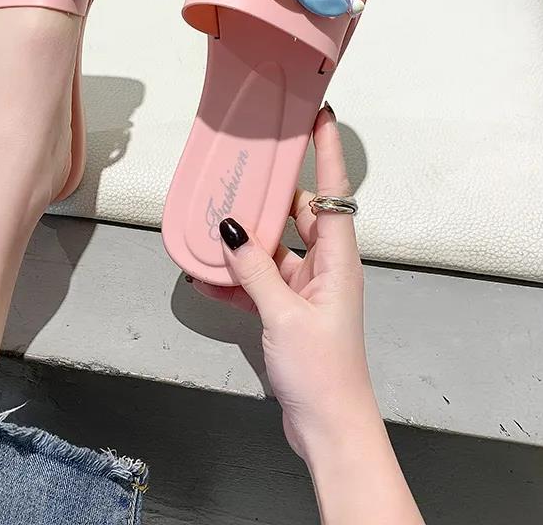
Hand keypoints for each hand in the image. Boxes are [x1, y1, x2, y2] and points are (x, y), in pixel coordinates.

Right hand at [194, 104, 371, 456]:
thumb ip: (254, 268)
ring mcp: (304, 288)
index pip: (334, 193)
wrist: (328, 427)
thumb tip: (229, 226)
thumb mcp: (283, 313)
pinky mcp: (287, 310)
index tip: (320, 115)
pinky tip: (205, 273)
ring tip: (210, 217)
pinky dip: (236, 275)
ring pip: (272, 246)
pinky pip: (260, 279)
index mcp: (336, 259)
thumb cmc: (320, 369)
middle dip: (270, 190)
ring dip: (245, 238)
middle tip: (241, 164)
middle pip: (298, 213)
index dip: (328, 152)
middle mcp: (323, 266)